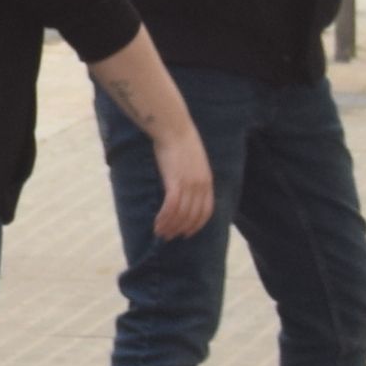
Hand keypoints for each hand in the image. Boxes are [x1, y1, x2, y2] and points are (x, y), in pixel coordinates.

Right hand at [146, 127, 217, 241]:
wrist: (174, 129)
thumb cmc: (181, 142)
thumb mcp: (194, 162)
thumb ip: (194, 176)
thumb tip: (186, 188)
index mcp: (208, 181)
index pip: (206, 211)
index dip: (197, 225)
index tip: (187, 233)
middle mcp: (201, 186)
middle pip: (193, 216)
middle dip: (181, 229)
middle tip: (169, 236)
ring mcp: (189, 184)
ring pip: (181, 214)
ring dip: (170, 226)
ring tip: (160, 232)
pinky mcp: (175, 182)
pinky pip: (171, 207)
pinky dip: (165, 218)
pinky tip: (157, 223)